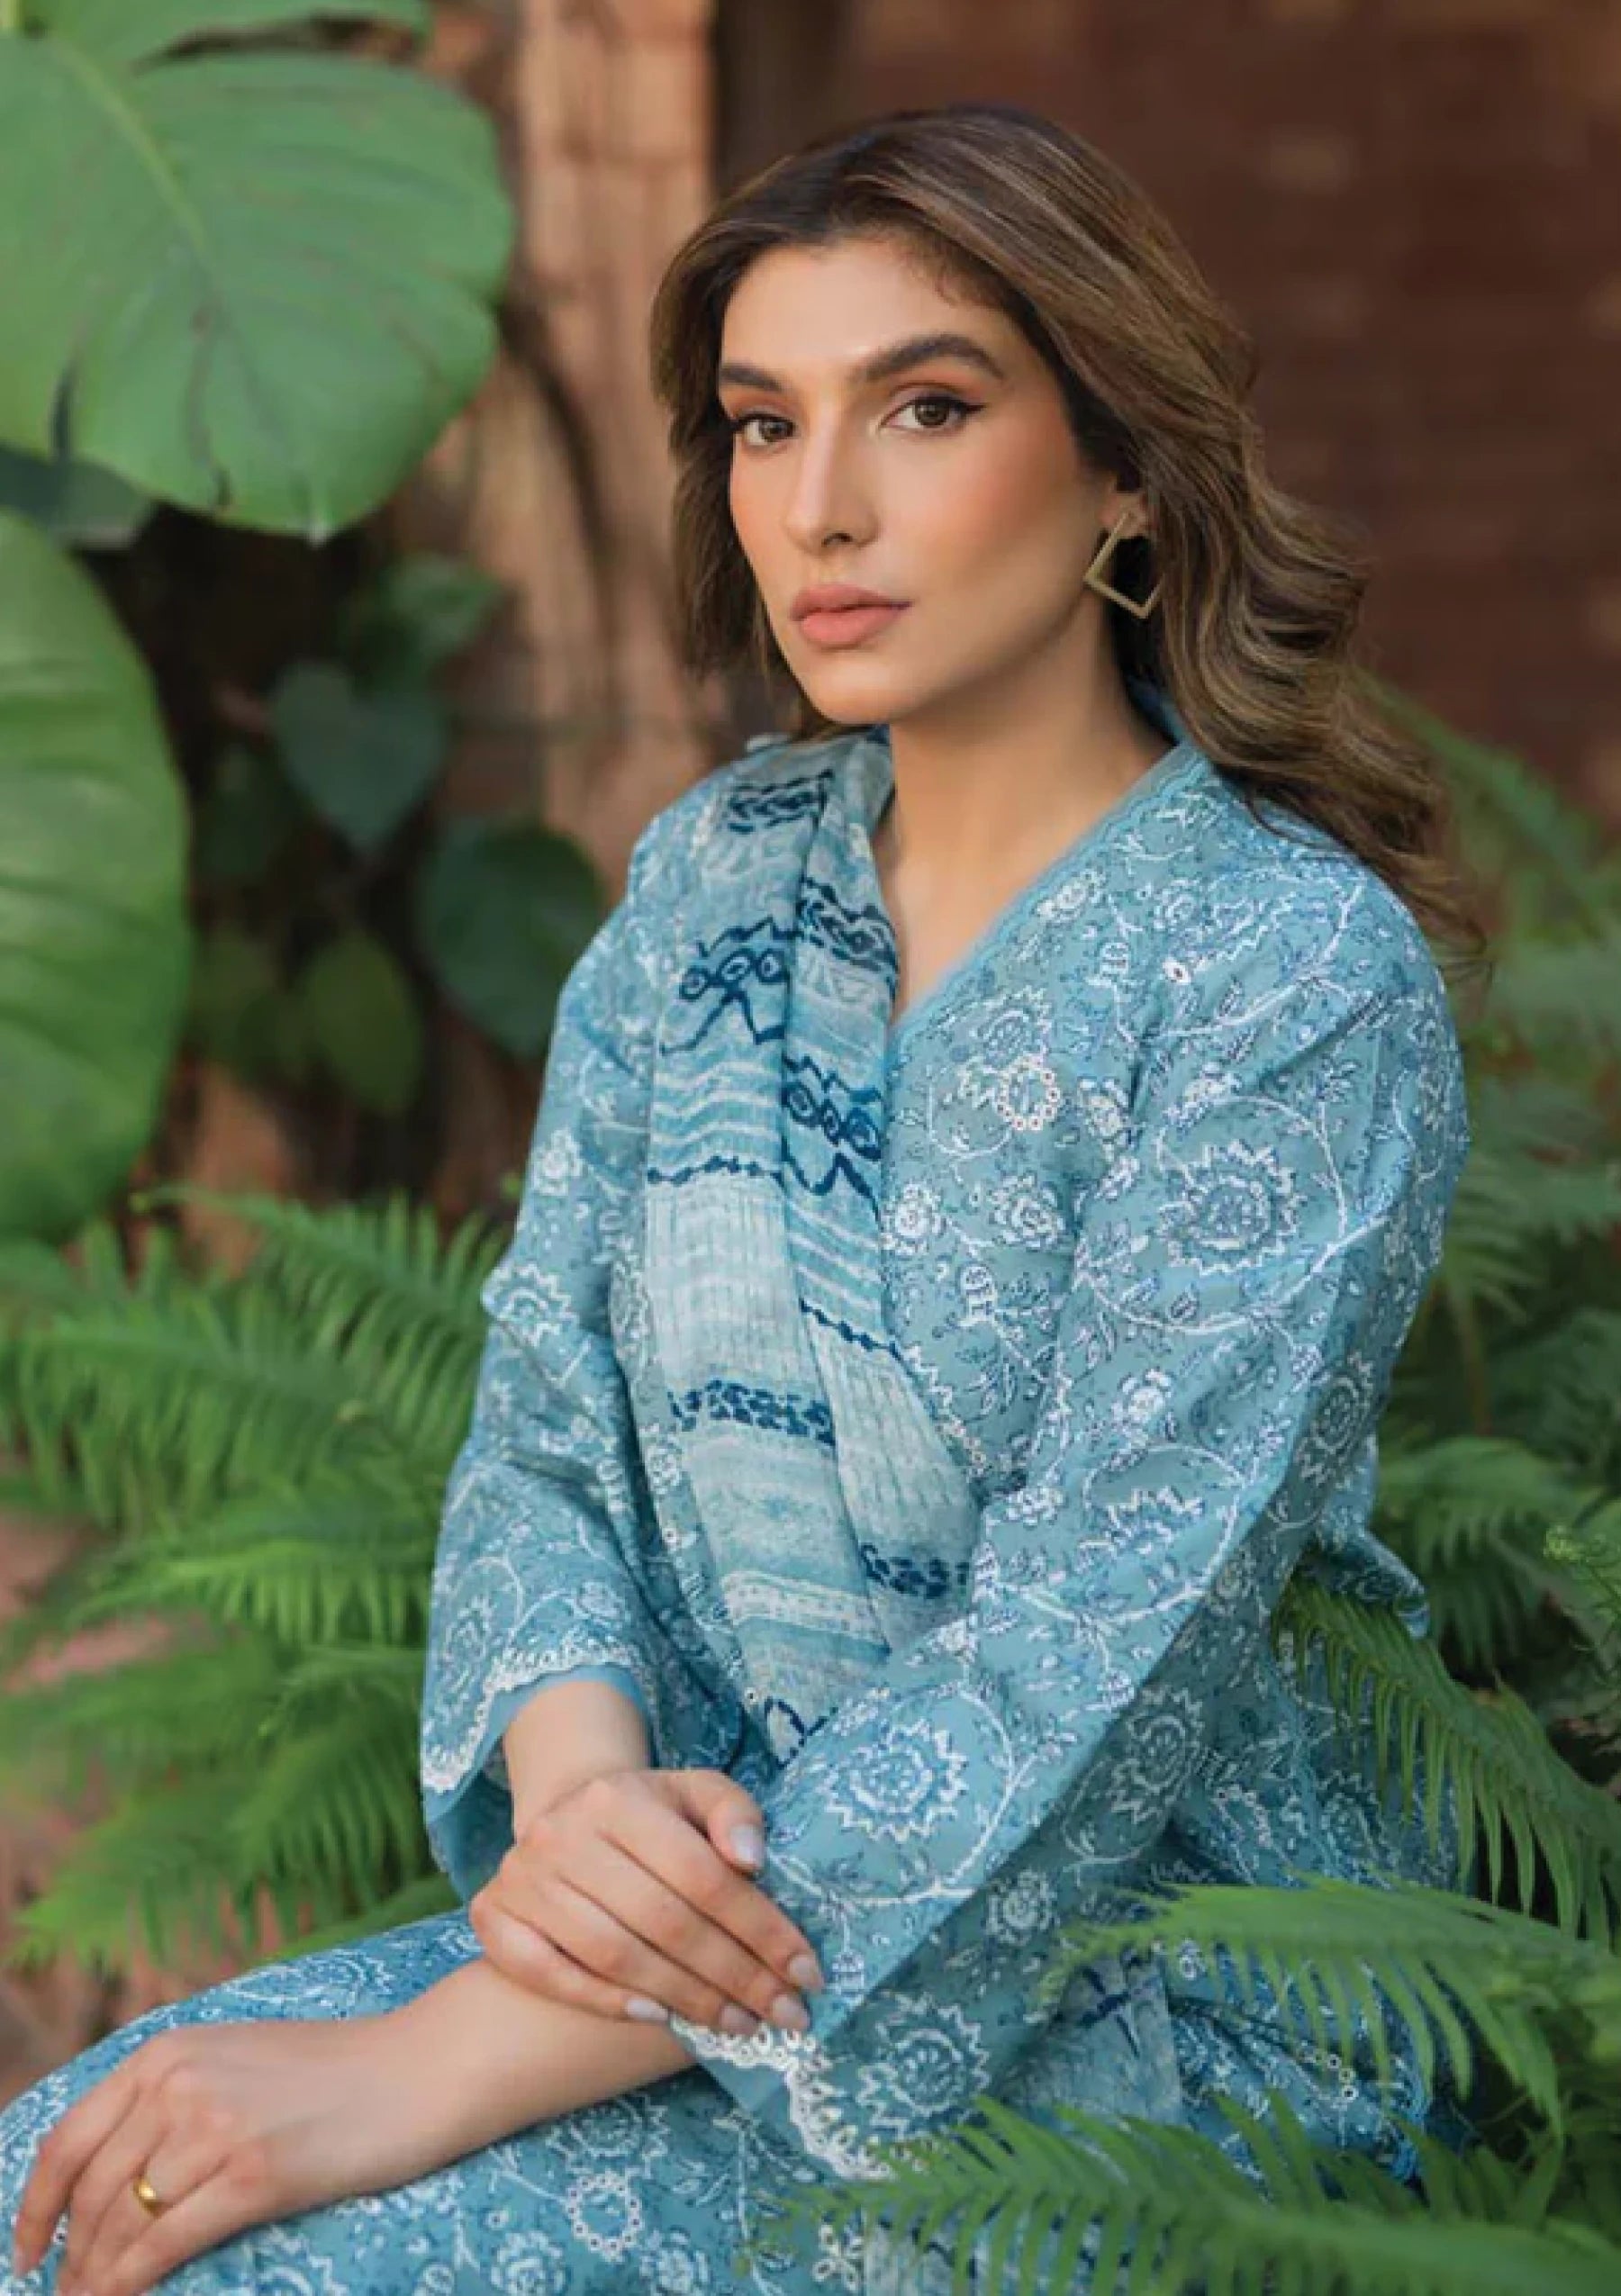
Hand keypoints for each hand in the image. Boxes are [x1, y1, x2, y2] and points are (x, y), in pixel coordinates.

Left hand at [10, 2010, 457, 2295]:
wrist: (417, 2068)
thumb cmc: (333, 2069)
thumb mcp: (234, 2055)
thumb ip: (171, 2092)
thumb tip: (111, 2165)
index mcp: (169, 2050)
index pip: (69, 2139)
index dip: (36, 2205)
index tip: (26, 2249)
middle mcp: (181, 2083)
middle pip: (92, 2189)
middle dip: (70, 2253)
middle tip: (67, 2292)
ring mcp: (215, 2128)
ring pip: (121, 2222)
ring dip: (97, 2275)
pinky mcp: (252, 2175)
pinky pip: (164, 2243)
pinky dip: (131, 2281)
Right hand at [470, 1765, 825, 2038]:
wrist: (565, 1811)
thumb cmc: (650, 1812)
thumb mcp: (696, 1792)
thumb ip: (733, 1813)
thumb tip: (751, 1857)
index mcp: (620, 1797)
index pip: (703, 1875)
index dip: (760, 1929)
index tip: (805, 1972)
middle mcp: (564, 1834)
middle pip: (664, 1921)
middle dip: (734, 1975)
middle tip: (782, 2013)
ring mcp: (523, 1878)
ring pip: (614, 1954)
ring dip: (684, 1998)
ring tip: (736, 2025)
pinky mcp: (493, 1917)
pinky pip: (549, 1974)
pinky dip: (604, 2000)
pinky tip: (658, 2018)